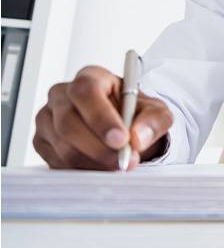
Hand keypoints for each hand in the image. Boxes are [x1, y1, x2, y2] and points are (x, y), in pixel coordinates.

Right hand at [33, 65, 172, 169]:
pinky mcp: (42, 141)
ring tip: (117, 165)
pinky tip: (101, 166)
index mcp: (89, 77)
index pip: (86, 92)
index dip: (101, 118)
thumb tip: (138, 138)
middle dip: (99, 148)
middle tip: (123, 161)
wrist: (124, 127)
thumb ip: (153, 121)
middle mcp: (62, 95)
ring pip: (62, 147)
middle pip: (68, 123)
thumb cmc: (135, 113)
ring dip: (93, 162)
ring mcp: (48, 118)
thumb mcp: (156, 111)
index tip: (121, 139)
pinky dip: (82, 170)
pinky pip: (57, 161)